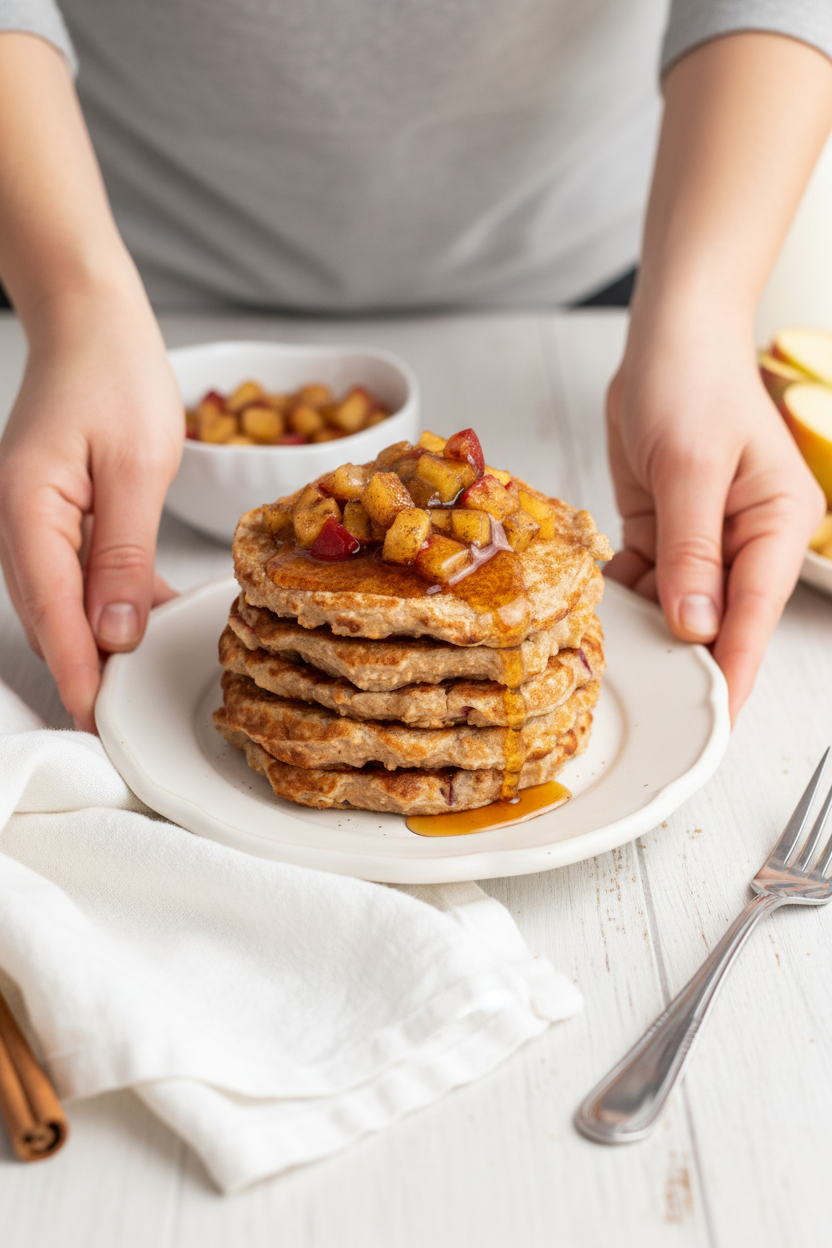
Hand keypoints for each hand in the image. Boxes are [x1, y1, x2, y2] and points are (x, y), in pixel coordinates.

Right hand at [0, 288, 183, 730]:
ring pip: (62, 604)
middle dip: (88, 670)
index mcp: (25, 511)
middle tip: (132, 718)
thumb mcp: (137, 466)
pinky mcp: (51, 518)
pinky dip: (110, 602)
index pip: (51, 614)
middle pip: (48, 618)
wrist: (92, 322)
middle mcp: (14, 524)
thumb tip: (115, 634)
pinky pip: (76, 575)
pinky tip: (153, 618)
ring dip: (100, 640)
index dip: (79, 673)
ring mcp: (28, 523)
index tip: (102, 724)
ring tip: (144, 682)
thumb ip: (124, 555)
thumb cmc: (115, 375)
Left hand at [605, 312, 824, 721]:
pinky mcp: (667, 533)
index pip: (755, 616)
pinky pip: (647, 582)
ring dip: (647, 631)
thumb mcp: (690, 467)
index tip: (713, 723)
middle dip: (685, 661)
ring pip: (678, 607)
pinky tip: (598, 614)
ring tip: (611, 664)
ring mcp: (706, 540)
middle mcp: (747, 540)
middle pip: (719, 621)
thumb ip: (692, 549)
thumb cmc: (693, 382)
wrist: (667, 339)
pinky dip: (624, 598)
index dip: (732, 673)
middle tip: (651, 710)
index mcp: (777, 526)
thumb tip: (696, 625)